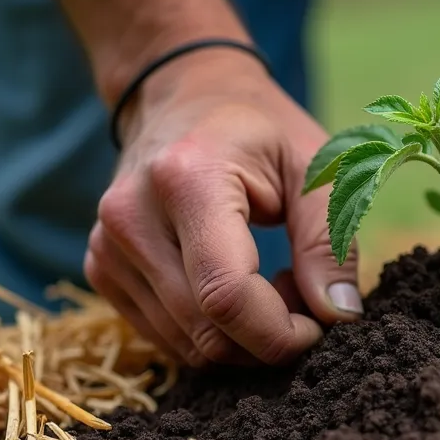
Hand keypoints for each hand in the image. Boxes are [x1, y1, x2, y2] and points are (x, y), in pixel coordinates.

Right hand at [84, 49, 363, 366]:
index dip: (280, 333)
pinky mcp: (101, 268)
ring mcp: (108, 246)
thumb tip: (338, 316)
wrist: (182, 94)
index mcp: (187, 180)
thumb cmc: (260, 129)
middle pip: (206, 330)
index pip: (226, 295)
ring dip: (241, 338)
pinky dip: (210, 332)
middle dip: (267, 337)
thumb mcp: (316, 166)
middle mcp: (133, 216)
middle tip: (302, 296)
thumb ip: (330, 241)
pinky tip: (233, 289)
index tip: (321, 325)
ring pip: (186, 345)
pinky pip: (166, 337)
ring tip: (271, 285)